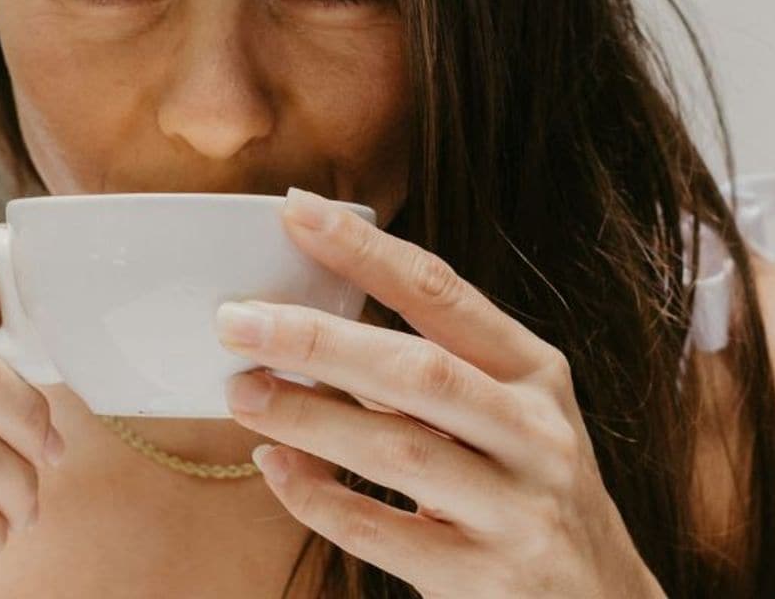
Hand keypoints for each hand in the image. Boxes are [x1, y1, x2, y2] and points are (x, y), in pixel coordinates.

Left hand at [215, 189, 665, 597]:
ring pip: (399, 449)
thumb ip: (434, 370)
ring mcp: (516, 510)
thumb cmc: (530, 490)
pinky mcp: (484, 579)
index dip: (367, 251)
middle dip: (320, 340)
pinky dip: (319, 497)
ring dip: (309, 415)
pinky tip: (277, 466)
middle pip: (419, 371)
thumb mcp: (510, 415)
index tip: (297, 211)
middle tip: (237, 321)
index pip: (444, 293)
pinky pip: (382, 533)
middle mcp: (536, 434)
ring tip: (242, 391)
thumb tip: (308, 320)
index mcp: (537, 374)